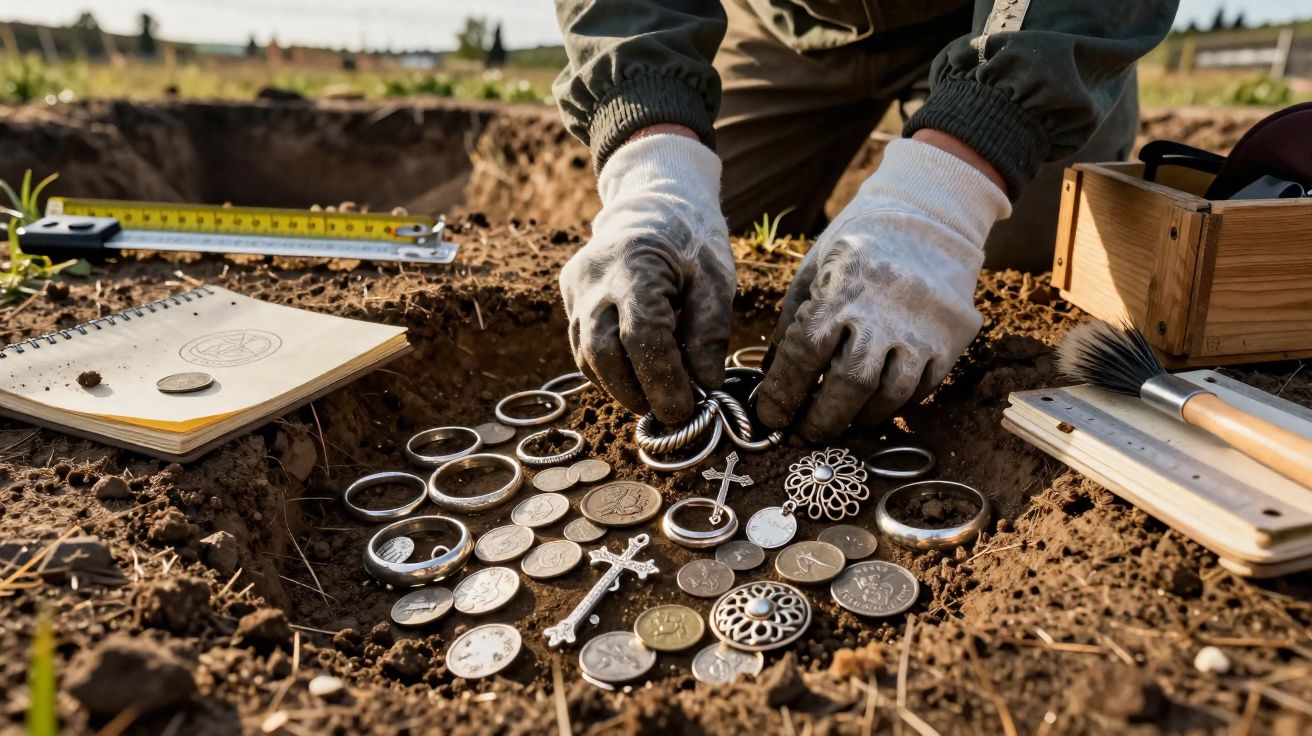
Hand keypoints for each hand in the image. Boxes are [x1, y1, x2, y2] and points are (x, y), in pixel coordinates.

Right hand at [559, 133, 735, 423]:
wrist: (654, 205)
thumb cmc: (692, 243)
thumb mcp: (717, 280)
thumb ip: (710, 331)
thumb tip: (705, 384)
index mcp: (636, 265)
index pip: (642, 336)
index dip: (662, 380)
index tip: (685, 410)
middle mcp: (596, 277)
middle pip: (602, 353)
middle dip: (636, 392)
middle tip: (671, 413)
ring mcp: (576, 288)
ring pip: (586, 355)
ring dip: (621, 386)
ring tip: (656, 398)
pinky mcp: (570, 296)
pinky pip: (582, 345)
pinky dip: (608, 370)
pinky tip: (636, 378)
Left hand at [757, 137, 1011, 440]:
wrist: (931, 217)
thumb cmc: (859, 244)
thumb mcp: (815, 269)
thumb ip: (793, 321)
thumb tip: (771, 376)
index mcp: (843, 290)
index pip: (805, 353)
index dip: (783, 391)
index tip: (770, 415)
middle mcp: (885, 313)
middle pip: (850, 383)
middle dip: (822, 419)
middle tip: (804, 434)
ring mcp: (922, 330)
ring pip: (890, 395)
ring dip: (860, 419)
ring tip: (840, 423)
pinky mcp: (950, 342)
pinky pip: (921, 389)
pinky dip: (894, 406)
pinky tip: (874, 407)